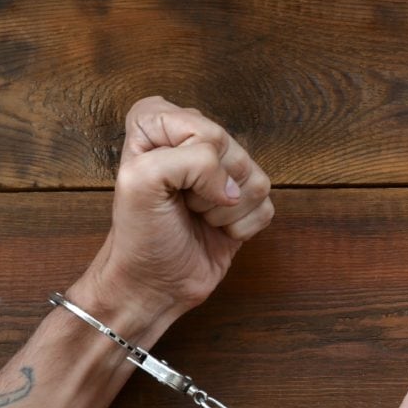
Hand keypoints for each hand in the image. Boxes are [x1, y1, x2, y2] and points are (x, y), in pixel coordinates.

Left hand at [71, 96, 273, 333]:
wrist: (155, 285)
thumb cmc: (140, 236)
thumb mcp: (140, 183)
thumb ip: (188, 161)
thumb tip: (233, 188)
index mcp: (158, 123)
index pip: (203, 129)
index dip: (191, 163)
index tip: (166, 186)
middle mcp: (193, 141)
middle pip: (233, 152)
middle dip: (209, 188)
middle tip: (182, 204)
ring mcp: (223, 172)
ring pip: (256, 178)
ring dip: (225, 211)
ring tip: (197, 218)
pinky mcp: (247, 203)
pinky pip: (267, 205)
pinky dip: (242, 226)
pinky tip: (217, 230)